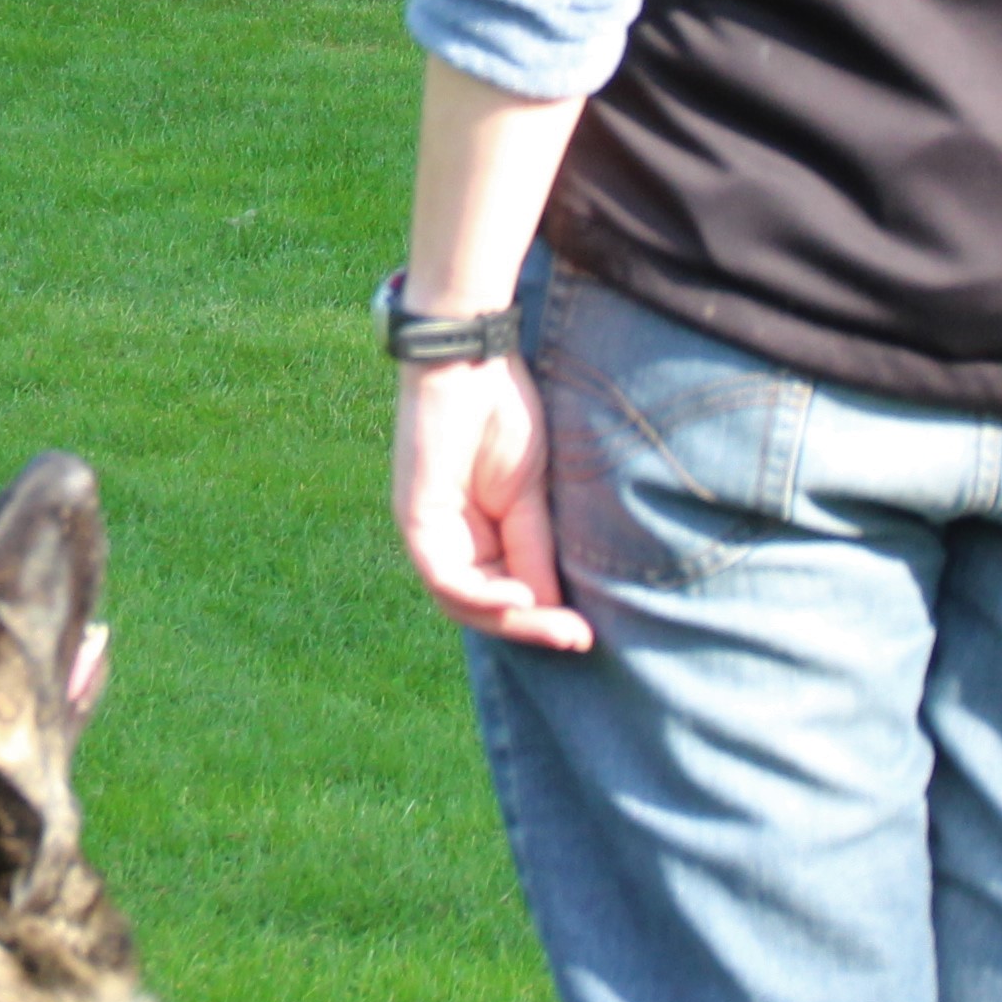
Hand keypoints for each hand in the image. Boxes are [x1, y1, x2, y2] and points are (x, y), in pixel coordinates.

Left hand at [392, 353, 589, 650]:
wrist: (471, 361)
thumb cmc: (503, 413)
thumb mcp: (531, 496)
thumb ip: (535, 549)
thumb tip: (554, 606)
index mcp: (475, 533)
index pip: (503, 595)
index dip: (543, 620)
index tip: (586, 635)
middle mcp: (447, 539)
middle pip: (481, 608)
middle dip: (531, 629)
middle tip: (578, 640)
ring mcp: (427, 531)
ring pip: (461, 602)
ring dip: (510, 620)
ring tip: (557, 626)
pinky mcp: (414, 519)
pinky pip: (445, 575)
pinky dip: (482, 594)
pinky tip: (519, 596)